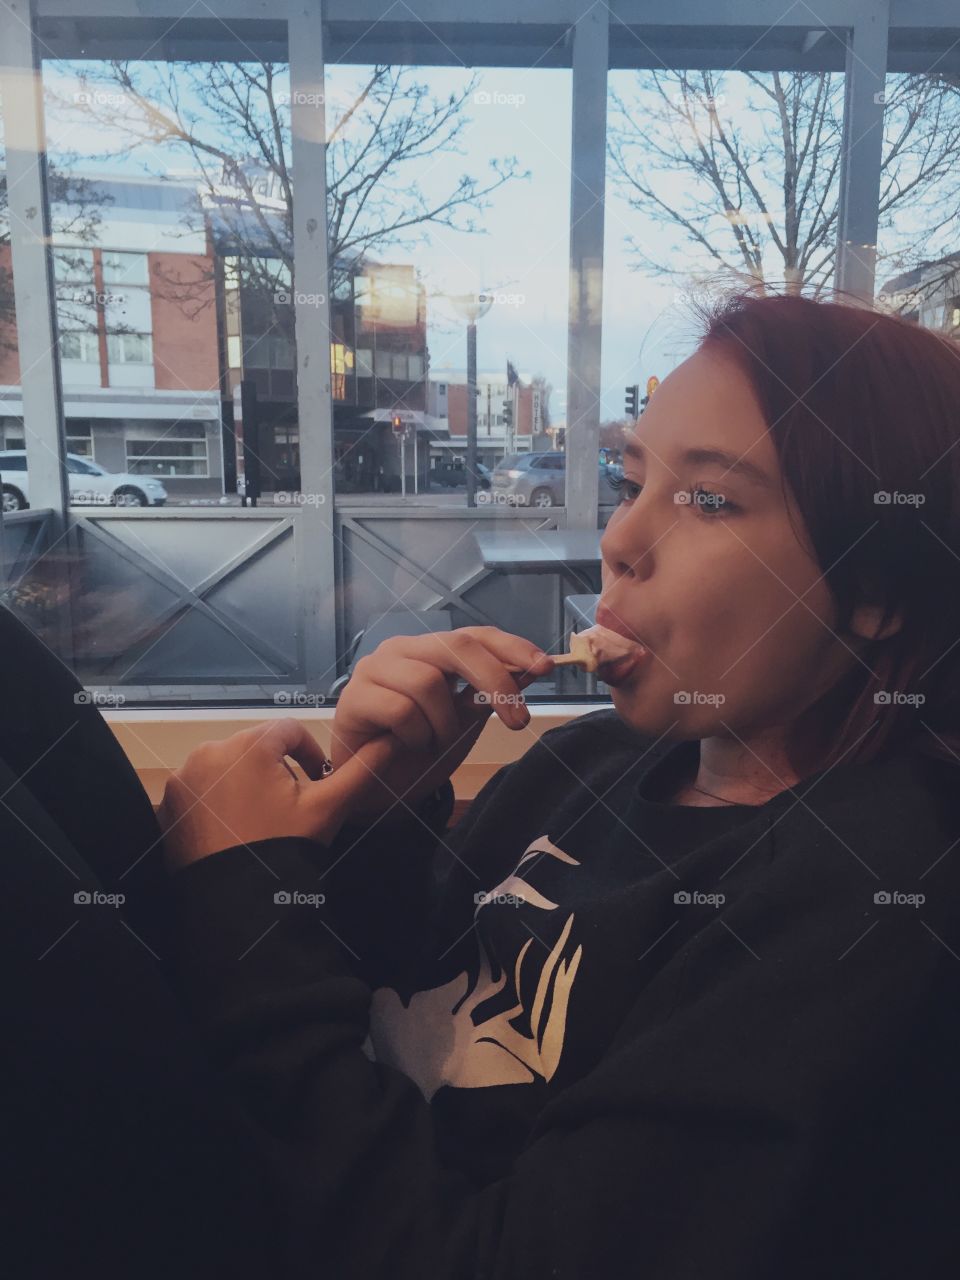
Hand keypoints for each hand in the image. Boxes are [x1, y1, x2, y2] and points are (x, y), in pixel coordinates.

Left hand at [159, 719, 394, 870]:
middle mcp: (209, 752)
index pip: (289, 731)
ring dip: (246, 784)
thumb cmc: (284, 848)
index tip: (315, 784)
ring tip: (261, 820)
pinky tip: (234, 830)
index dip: (309, 755)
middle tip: (289, 809)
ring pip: (227, 767)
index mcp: (249, 745)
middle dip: (276, 771)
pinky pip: (201, 789)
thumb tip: (391, 741)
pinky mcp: (169, 804)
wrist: (236, 904)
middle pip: (255, 748)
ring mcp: (183, 778)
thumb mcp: (329, 808)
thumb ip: (362, 770)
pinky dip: (217, 801)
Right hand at [331, 626, 553, 822]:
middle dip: (494, 681)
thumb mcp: (466, 721)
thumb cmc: (419, 750)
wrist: (376, 789)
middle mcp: (403, 649)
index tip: (546, 668)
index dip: (512, 647)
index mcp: (432, 650)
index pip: (476, 635)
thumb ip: (490, 693)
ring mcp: (375, 669)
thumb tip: (532, 669)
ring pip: (428, 682)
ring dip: (443, 725)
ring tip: (432, 743)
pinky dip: (415, 736)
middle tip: (518, 721)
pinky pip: (400, 710)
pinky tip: (404, 746)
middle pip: (457, 646)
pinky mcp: (354, 697)